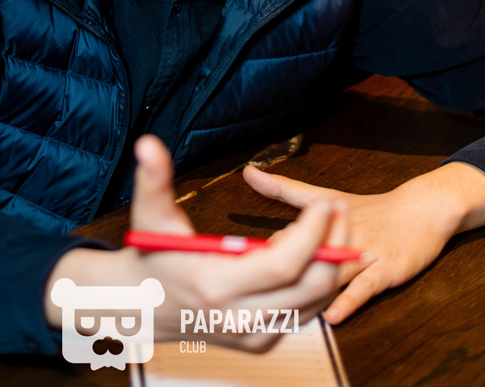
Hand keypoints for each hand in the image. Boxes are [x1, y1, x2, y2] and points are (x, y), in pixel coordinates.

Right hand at [46, 135, 348, 349]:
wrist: (143, 307)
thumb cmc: (149, 258)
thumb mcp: (149, 216)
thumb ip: (153, 179)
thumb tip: (148, 143)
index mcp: (216, 285)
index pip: (283, 264)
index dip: (310, 233)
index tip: (324, 203)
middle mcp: (239, 317)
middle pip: (310, 287)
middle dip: (334, 246)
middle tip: (341, 210)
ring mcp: (253, 334)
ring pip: (314, 304)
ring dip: (333, 265)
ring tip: (336, 226)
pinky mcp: (260, 341)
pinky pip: (303, 315)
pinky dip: (319, 285)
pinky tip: (319, 254)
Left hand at [242, 160, 484, 324]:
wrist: (423, 210)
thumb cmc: (372, 209)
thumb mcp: (328, 195)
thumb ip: (285, 189)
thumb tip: (247, 173)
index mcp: (326, 207)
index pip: (292, 203)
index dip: (267, 216)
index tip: (239, 241)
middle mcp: (343, 226)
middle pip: (308, 244)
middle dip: (281, 260)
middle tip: (254, 278)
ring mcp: (364, 249)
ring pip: (332, 268)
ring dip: (310, 284)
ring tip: (284, 303)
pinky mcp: (385, 269)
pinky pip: (364, 288)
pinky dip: (348, 301)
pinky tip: (333, 315)